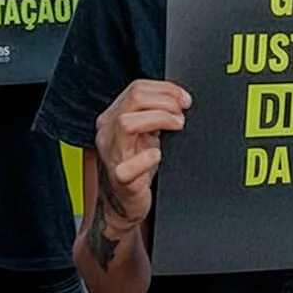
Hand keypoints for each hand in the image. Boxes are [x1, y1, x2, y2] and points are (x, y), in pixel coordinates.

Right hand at [93, 80, 191, 232]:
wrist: (123, 204)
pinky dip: (147, 159)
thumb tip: (179, 98)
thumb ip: (153, 115)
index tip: (185, 99)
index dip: (166, 89)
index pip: (137, 88)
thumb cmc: (136, 168)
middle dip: (166, 101)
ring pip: (126, 123)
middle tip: (182, 114)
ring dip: (159, 119)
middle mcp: (107, 133)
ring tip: (176, 127)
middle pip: (134, 99)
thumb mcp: (144, 135)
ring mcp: (111, 156)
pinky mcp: (120, 180)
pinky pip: (128, 167)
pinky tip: (158, 156)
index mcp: (112, 118)